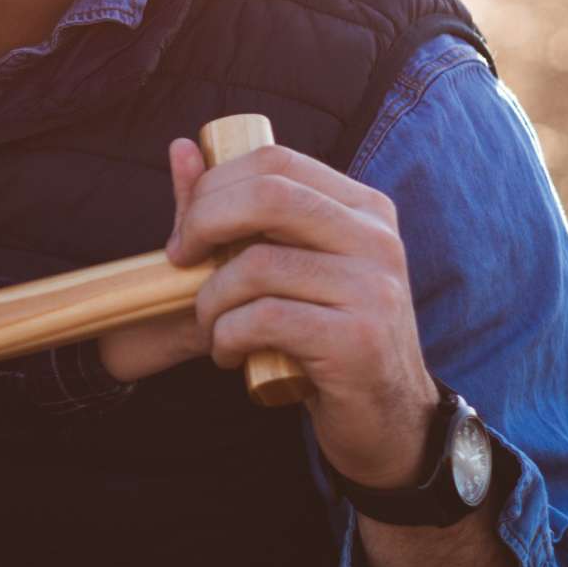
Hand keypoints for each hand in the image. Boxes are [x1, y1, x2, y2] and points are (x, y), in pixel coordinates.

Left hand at [159, 138, 438, 488]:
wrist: (386, 417)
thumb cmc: (324, 335)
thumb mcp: (288, 268)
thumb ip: (234, 211)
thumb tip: (181, 149)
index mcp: (364, 209)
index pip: (276, 163)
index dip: (215, 185)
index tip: (186, 231)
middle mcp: (376, 239)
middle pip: (267, 195)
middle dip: (202, 224)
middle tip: (180, 264)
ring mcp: (373, 288)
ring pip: (256, 266)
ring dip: (210, 301)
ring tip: (211, 327)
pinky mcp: (358, 340)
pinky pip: (264, 319)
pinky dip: (226, 337)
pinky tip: (228, 354)